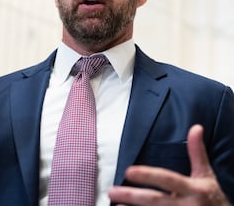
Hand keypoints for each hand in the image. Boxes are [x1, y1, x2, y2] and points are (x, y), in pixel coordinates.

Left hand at [108, 124, 229, 205]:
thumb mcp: (206, 175)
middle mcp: (185, 205)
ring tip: (115, 205)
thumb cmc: (211, 198)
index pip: (167, 179)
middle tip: (112, 191)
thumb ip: (197, 152)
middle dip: (132, 196)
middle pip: (155, 201)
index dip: (148, 175)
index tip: (128, 171)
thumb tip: (196, 127)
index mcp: (193, 189)